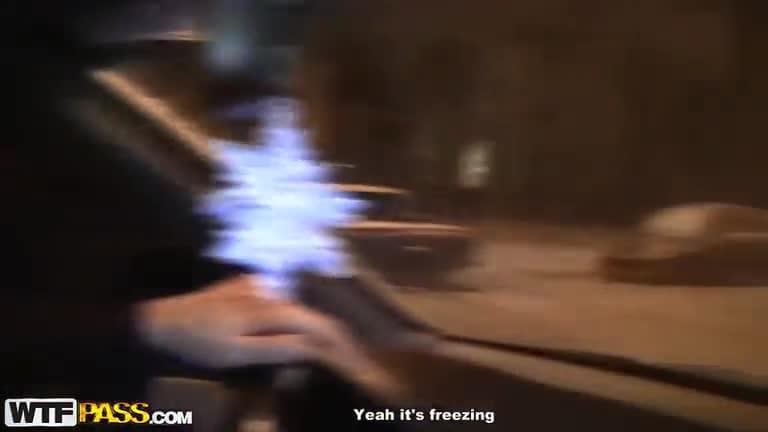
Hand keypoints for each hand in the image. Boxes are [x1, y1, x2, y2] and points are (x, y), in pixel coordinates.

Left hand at [135, 275, 402, 398]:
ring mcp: (262, 283)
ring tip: (326, 351)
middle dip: (332, 338)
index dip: (341, 343)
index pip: (319, 324)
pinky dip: (298, 320)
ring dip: (314, 330)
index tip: (357, 361)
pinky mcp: (253, 284)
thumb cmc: (199, 342)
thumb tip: (318, 347)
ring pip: (301, 308)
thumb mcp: (238, 353)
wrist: (162, 320)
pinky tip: (298, 334)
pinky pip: (286, 302)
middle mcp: (271, 287)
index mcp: (270, 306)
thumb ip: (280, 347)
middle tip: (347, 361)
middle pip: (313, 314)